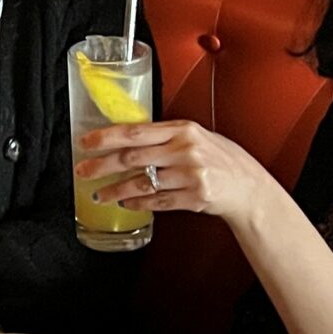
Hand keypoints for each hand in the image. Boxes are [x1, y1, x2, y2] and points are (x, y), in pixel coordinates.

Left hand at [78, 119, 276, 223]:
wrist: (249, 186)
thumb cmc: (220, 158)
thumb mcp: (195, 136)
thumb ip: (165, 136)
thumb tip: (126, 137)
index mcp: (182, 129)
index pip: (135, 130)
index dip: (106, 137)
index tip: (85, 142)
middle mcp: (185, 149)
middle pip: (132, 157)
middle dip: (102, 165)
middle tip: (83, 171)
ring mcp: (190, 174)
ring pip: (142, 183)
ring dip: (116, 190)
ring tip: (100, 194)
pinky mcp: (195, 197)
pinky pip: (157, 201)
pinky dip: (138, 203)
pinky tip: (126, 204)